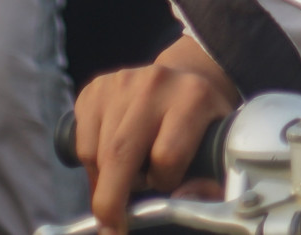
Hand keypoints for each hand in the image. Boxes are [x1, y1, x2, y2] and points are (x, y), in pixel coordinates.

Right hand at [78, 36, 239, 233]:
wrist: (185, 80)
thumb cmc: (201, 122)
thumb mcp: (218, 147)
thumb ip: (210, 181)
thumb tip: (181, 198)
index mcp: (194, 97)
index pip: (167, 155)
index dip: (164, 181)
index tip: (165, 188)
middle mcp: (155, 84)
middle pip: (120, 153)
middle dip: (111, 199)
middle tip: (111, 226)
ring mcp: (121, 82)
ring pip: (96, 152)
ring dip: (104, 180)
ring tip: (127, 176)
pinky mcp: (95, 88)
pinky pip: (82, 142)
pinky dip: (91, 164)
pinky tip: (111, 160)